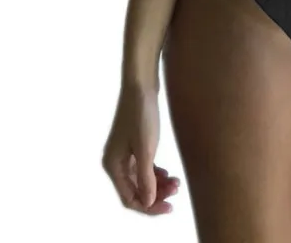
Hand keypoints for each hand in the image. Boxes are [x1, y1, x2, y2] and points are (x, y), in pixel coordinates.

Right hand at [101, 84, 180, 214]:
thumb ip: (145, 177)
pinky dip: (155, 173)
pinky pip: (143, 168)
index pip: (130, 198)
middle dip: (156, 194)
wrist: (141, 84)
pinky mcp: (133, 145)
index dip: (149, 207)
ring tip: (176, 182)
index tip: (170, 206)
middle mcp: (115, 162)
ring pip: (140, 180)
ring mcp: (123, 153)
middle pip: (135, 190)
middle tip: (177, 190)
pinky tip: (168, 174)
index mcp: (113, 165)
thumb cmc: (142, 114)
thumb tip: (148, 203)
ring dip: (157, 184)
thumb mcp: (146, 147)